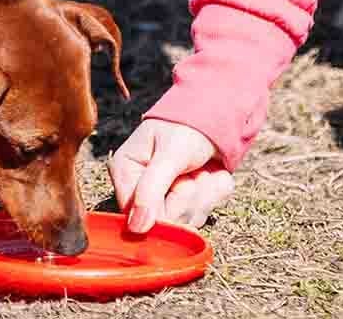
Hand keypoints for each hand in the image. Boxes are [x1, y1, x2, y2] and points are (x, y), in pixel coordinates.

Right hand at [108, 119, 235, 231]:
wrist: (217, 113)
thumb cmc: (188, 126)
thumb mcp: (170, 153)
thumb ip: (151, 188)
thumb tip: (136, 228)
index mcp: (125, 172)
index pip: (135, 214)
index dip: (163, 210)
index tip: (181, 185)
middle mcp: (140, 189)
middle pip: (164, 221)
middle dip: (188, 196)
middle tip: (195, 170)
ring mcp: (165, 198)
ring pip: (185, 221)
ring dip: (204, 194)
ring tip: (203, 168)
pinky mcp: (186, 202)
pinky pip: (203, 214)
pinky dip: (214, 193)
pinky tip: (212, 174)